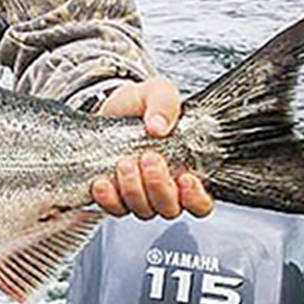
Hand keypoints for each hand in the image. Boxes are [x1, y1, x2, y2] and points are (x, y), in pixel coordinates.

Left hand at [90, 78, 213, 219]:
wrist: (107, 107)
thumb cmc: (139, 104)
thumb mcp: (157, 92)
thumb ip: (164, 104)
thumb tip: (158, 125)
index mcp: (186, 168)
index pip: (201, 203)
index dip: (196, 198)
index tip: (186, 177)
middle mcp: (164, 187)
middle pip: (170, 208)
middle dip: (159, 185)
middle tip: (149, 158)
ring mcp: (138, 194)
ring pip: (143, 210)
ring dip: (133, 189)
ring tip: (125, 162)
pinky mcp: (113, 195)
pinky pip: (113, 208)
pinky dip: (108, 198)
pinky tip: (103, 181)